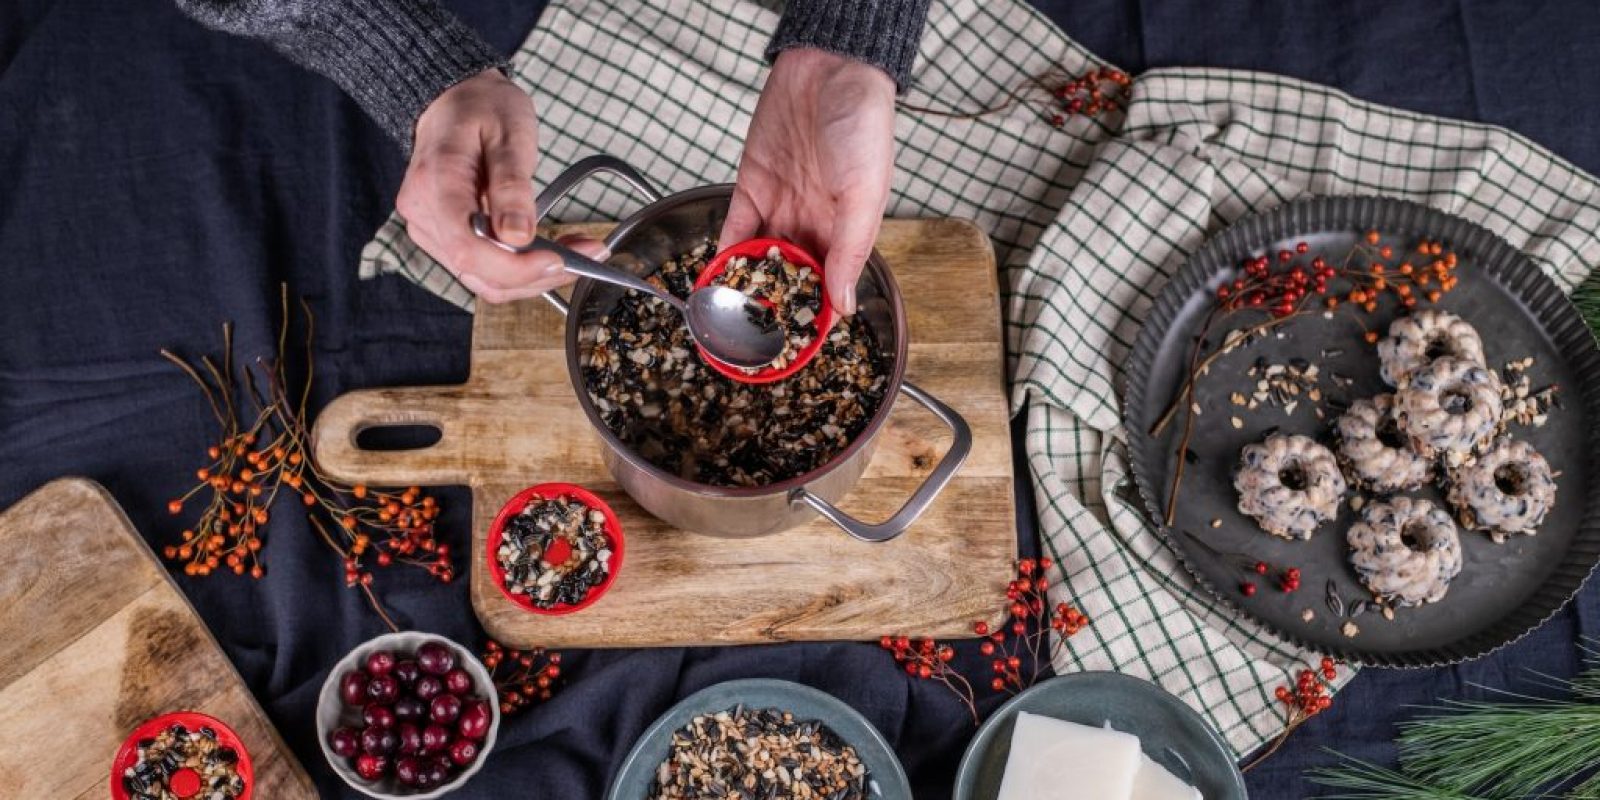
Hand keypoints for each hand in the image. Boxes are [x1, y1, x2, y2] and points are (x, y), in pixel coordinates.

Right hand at [396, 69, 604, 303]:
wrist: (454, 100)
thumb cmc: (481, 108)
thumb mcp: (509, 133)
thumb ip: (512, 186)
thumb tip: (519, 237)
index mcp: (435, 185)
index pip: (469, 249)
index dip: (516, 267)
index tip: (559, 260)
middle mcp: (424, 215)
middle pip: (479, 272)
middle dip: (537, 274)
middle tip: (590, 253)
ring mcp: (432, 230)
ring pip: (485, 279)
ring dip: (535, 276)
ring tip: (579, 252)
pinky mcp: (447, 238)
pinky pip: (485, 269)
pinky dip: (522, 269)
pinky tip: (554, 252)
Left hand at [719, 48, 897, 315]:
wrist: (828, 69)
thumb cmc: (863, 125)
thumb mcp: (864, 194)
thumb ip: (850, 251)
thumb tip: (844, 305)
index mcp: (848, 230)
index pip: (831, 286)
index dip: (816, 317)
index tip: (801, 348)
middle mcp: (813, 223)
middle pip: (791, 277)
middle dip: (775, 307)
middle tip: (755, 339)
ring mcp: (781, 206)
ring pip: (760, 257)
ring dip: (746, 283)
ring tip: (729, 315)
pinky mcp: (752, 187)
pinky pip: (736, 228)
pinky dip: (725, 253)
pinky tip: (714, 276)